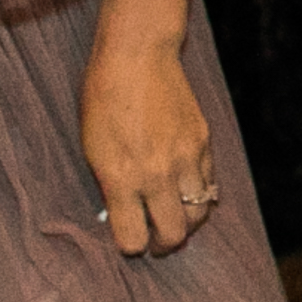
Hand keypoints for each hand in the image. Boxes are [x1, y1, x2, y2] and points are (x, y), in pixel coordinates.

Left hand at [80, 40, 220, 258]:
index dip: (130, 245)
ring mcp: (185, 158)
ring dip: (187, 222)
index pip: (133, 238)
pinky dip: (199, 193)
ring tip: (175, 218)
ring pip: (198, 213)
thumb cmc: (103, 99)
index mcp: (122, 178)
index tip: (128, 240)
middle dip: (163, 245)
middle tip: (156, 242)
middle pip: (173, 234)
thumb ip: (111, 186)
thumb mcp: (93, 149)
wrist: (136, 55)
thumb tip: (123, 213)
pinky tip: (186, 189)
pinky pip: (208, 183)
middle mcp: (157, 174)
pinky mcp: (203, 142)